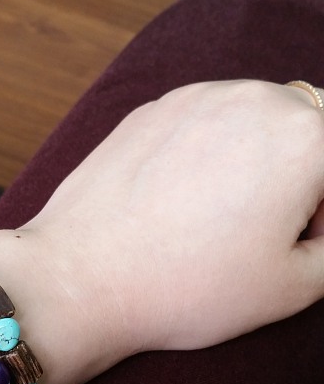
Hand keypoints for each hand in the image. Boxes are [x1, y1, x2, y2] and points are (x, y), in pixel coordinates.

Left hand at [19, 79, 323, 354]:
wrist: (83, 277)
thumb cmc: (190, 287)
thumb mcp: (294, 287)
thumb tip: (323, 229)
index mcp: (305, 138)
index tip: (305, 237)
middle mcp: (257, 100)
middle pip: (310, 124)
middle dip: (306, 171)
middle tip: (270, 227)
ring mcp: (198, 96)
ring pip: (259, 114)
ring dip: (260, 154)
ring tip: (222, 214)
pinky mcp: (153, 107)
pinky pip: (207, 118)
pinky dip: (213, 148)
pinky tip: (182, 199)